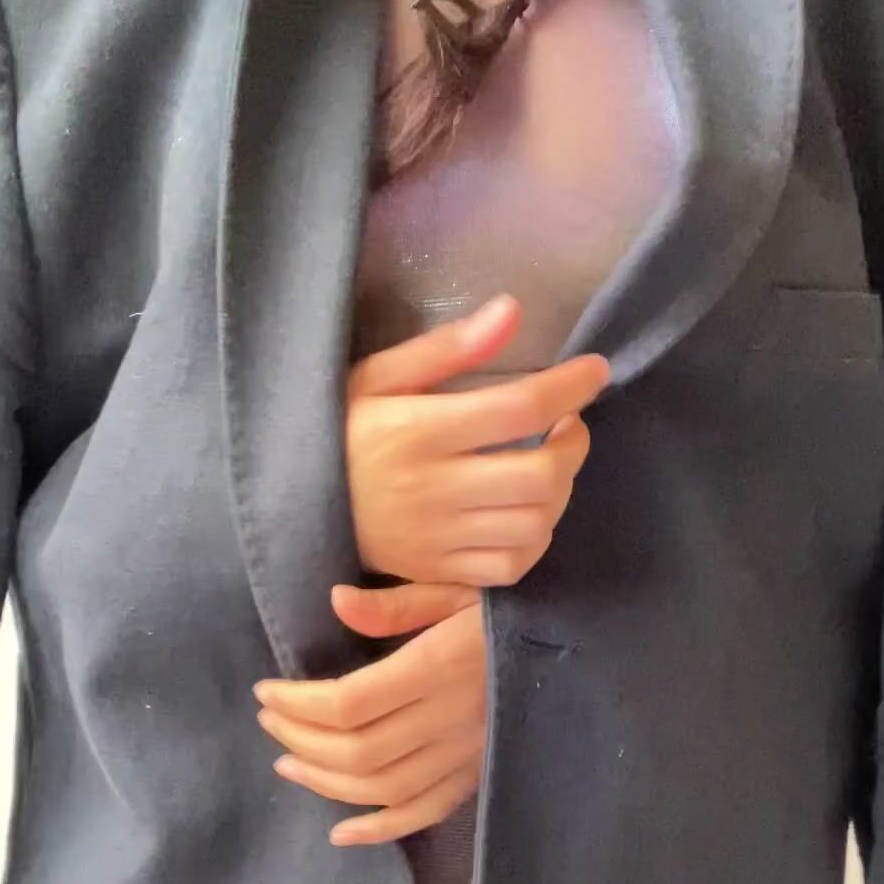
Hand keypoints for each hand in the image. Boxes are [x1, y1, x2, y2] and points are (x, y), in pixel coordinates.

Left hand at [253, 580, 486, 844]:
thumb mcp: (458, 587)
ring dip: (326, 783)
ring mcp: (466, 753)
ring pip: (384, 787)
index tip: (266, 691)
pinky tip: (341, 832)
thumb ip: (397, 603)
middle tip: (270, 721)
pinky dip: (380, 829)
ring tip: (288, 762)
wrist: (574, 646)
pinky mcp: (477, 774)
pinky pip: (425, 812)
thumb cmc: (507, 610)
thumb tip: (337, 602)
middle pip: (359, 750)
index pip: (351, 702)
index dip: (299, 703)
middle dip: (301, 739)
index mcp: (440, 665)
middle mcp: (451, 717)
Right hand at [345, 293, 610, 587]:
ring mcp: (437, 538)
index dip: (570, 388)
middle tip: (569, 424)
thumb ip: (446, 349)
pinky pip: (510, 566)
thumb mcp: (378, 377)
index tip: (595, 372)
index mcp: (417, 431)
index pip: (518, 408)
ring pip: (534, 524)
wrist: (289, 507)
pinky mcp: (437, 572)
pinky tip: (528, 511)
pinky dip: (535, 539)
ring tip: (550, 464)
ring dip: (560, 492)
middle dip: (573, 445)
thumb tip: (511, 311)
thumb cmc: (340, 431)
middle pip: (540, 475)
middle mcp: (432, 489)